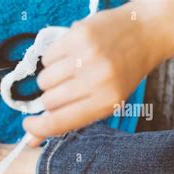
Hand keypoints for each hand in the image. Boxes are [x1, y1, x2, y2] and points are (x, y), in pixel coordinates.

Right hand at [23, 0, 173, 145]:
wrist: (144, 33)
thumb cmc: (121, 74)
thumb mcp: (103, 103)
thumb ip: (68, 120)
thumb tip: (30, 141)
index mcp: (105, 103)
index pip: (57, 123)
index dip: (37, 128)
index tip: (28, 125)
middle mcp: (96, 80)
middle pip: (48, 101)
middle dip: (51, 99)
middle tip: (68, 90)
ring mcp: (86, 56)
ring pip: (44, 80)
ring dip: (51, 79)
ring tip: (70, 71)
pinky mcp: (77, 35)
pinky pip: (46, 58)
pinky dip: (53, 59)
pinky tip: (71, 56)